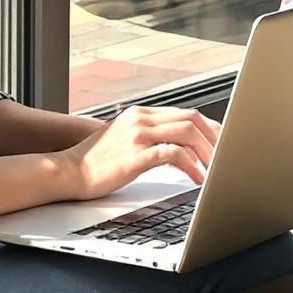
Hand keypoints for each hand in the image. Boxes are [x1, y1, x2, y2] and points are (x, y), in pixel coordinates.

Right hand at [59, 106, 220, 202]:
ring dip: (208, 151)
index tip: (222, 143)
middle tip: (225, 157)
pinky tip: (197, 179)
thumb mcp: (123, 140)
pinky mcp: (136, 154)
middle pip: (192, 118)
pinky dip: (192, 166)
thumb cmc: (94, 162)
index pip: (185, 113)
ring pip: (188, 132)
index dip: (209, 128)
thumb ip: (147, 137)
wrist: (67, 172)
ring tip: (216, 170)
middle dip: (215, 137)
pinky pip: (174, 154)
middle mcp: (141, 119)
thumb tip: (176, 148)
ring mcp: (138, 134)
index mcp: (140, 113)